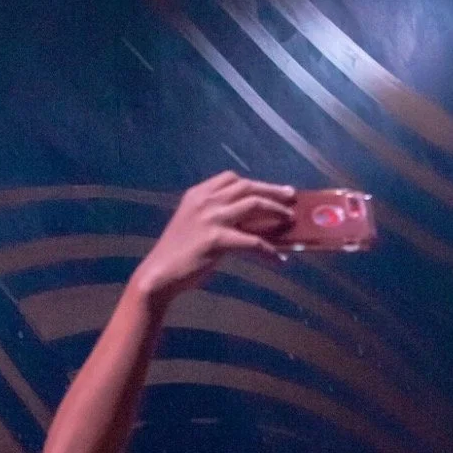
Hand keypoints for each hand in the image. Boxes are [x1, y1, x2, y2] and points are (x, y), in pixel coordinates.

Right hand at [135, 172, 295, 302]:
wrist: (160, 273)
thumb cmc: (178, 254)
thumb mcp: (194, 225)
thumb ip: (214, 217)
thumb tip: (246, 223)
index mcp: (198, 194)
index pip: (231, 179)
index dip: (254, 183)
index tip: (269, 189)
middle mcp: (205, 200)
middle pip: (247, 187)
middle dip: (272, 190)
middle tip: (291, 196)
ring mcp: (211, 217)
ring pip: (254, 205)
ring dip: (276, 211)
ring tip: (290, 219)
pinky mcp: (217, 239)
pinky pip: (252, 241)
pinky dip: (268, 250)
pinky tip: (278, 259)